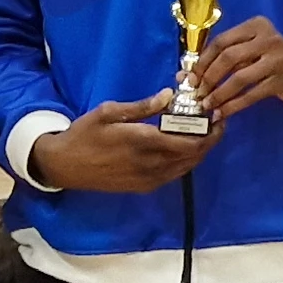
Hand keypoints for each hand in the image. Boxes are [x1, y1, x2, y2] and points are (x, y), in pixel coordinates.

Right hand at [27, 96, 213, 193]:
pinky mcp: (144, 187)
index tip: (217, 116)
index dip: (210, 131)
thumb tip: (168, 95)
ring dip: (199, 151)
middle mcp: (151, 164)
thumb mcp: (109, 112)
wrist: (65, 166)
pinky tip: (182, 147)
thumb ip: (142, 107)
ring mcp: (148, 179)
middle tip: (215, 122)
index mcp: (144, 142)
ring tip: (203, 133)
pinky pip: (174, 175)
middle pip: (194, 156)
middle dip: (210, 140)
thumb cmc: (84, 134)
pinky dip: (185, 161)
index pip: (190, 142)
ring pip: (186, 167)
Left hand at [194, 14, 282, 120]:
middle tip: (198, 92)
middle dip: (209, 77)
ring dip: (220, 94)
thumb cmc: (267, 58)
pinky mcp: (282, 81)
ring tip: (208, 105)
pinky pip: (252, 94)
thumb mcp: (250, 47)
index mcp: (256, 26)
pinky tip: (223, 112)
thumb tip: (189, 74)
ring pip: (240, 78)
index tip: (191, 77)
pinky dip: (234, 105)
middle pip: (229, 57)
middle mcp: (268, 39)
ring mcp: (277, 59)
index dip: (203, 60)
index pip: (222, 41)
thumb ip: (226, 55)